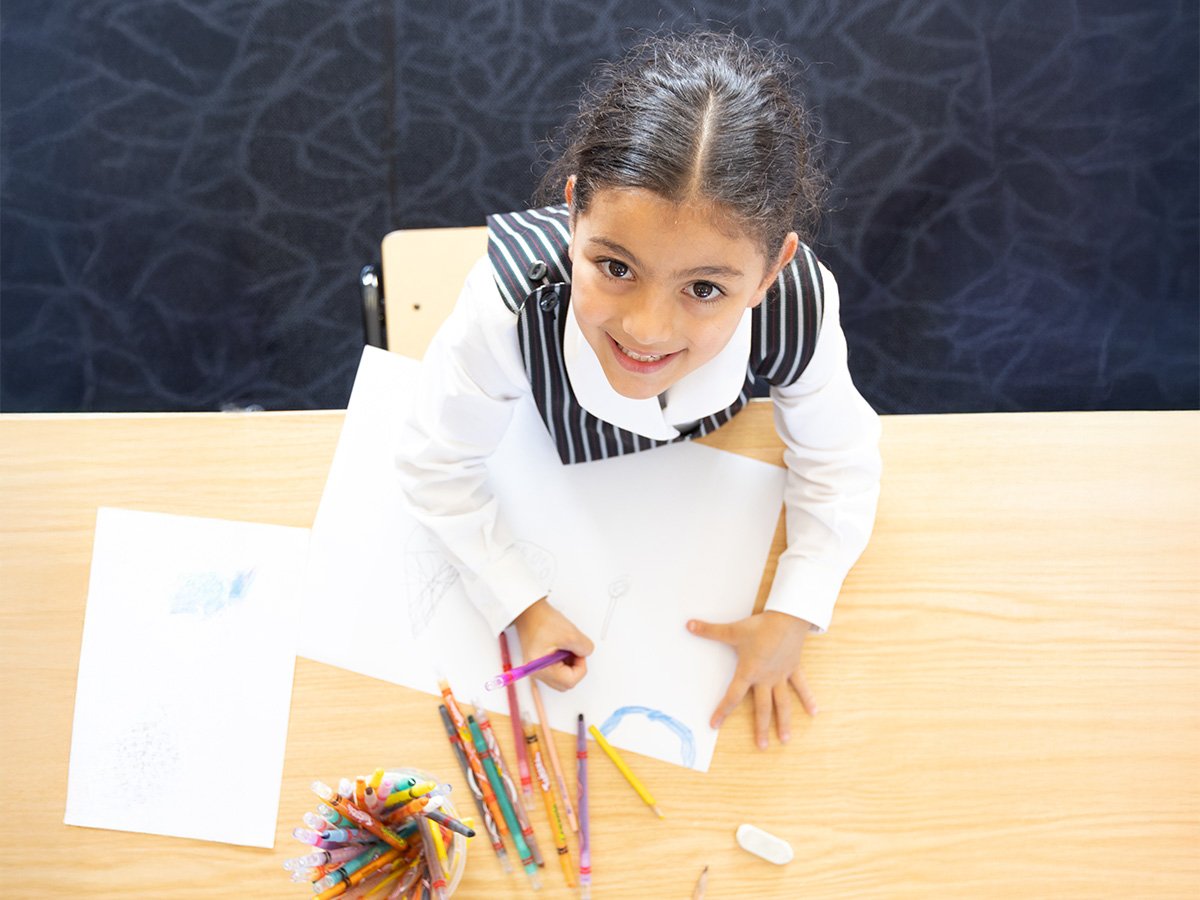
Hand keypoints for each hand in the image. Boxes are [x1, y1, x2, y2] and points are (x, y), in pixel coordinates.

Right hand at [512, 598, 594, 690]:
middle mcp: (536, 672)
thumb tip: (586, 654)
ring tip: (567, 647)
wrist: (528, 611)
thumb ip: (584, 648)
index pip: (570, 681)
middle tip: (575, 650)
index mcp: (541, 668)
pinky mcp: (539, 663)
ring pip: (562, 677)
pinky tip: (562, 648)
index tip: (580, 653)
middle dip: (575, 667)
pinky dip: (563, 661)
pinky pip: (556, 670)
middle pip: (565, 683)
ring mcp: (537, 668)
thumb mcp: (570, 633)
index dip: (580, 667)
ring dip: (569, 664)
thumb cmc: (541, 620)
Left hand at [687, 611, 817, 748]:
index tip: (715, 725)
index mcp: (749, 672)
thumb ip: (710, 631)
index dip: (723, 711)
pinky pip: (801, 686)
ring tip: (786, 739)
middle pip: (763, 708)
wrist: (788, 618)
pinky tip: (814, 712)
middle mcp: (766, 679)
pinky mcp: (793, 668)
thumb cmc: (760, 626)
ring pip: (783, 703)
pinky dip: (808, 698)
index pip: (733, 696)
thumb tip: (689, 625)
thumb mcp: (733, 630)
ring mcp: (781, 675)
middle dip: (761, 728)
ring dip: (784, 721)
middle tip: (762, 747)